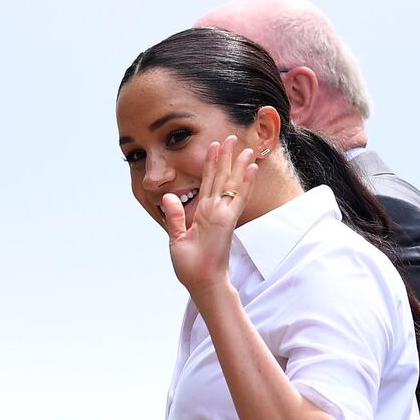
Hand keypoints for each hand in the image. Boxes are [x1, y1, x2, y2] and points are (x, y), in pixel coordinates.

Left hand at [162, 135, 257, 303]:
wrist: (201, 283)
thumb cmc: (191, 267)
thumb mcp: (177, 238)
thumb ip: (175, 217)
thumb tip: (168, 198)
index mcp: (204, 214)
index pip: (208, 184)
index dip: (211, 165)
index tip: (214, 147)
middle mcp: (216, 212)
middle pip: (222, 178)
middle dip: (226, 157)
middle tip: (231, 136)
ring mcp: (223, 215)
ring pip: (232, 184)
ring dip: (239, 164)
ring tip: (245, 146)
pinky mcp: (228, 221)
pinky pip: (238, 198)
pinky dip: (245, 183)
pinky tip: (251, 168)